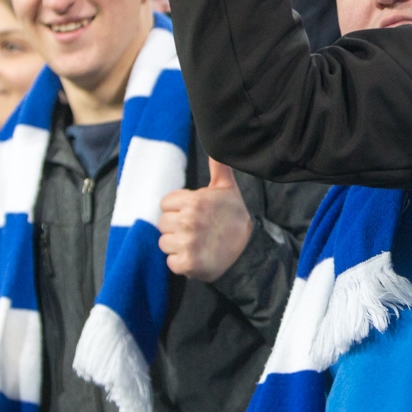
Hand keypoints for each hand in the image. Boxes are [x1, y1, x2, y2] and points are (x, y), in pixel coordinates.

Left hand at [158, 158, 252, 281]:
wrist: (249, 248)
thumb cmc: (235, 217)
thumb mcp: (227, 188)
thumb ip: (218, 167)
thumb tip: (216, 148)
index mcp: (194, 201)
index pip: (165, 203)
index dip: (177, 209)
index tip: (193, 214)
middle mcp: (188, 221)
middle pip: (162, 223)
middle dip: (176, 227)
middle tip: (196, 230)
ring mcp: (187, 243)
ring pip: (164, 242)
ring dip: (177, 245)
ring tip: (195, 243)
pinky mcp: (188, 263)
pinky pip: (171, 262)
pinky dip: (181, 263)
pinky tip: (196, 256)